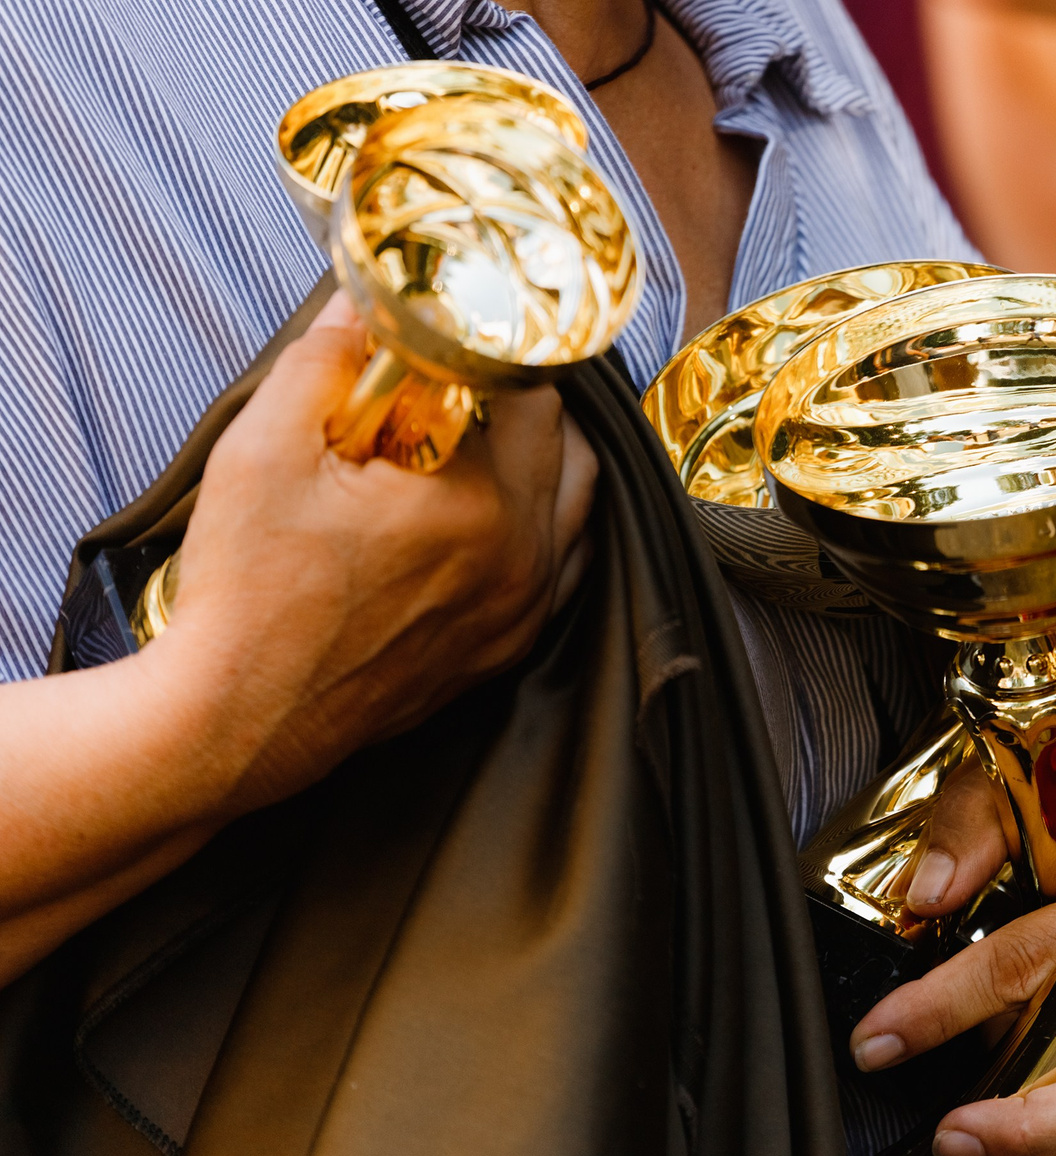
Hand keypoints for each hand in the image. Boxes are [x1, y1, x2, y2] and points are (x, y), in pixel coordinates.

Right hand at [152, 291, 596, 811]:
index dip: (497, 353)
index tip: (462, 339)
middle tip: (474, 379)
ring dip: (551, 461)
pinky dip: (551, 527)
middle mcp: (522, 560)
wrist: (238, 718)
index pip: (531, 394)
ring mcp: (522, 611)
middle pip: (570, 447)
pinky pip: (565, 569)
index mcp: (479, 505)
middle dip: (528, 401)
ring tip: (490, 433)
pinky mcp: (507, 648)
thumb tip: (360, 301)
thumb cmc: (249, 595)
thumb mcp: (265, 450)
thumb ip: (324, 360)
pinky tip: (505, 508)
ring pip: (581, 509)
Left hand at [851, 749, 1055, 1155]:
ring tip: (973, 1132)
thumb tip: (928, 894)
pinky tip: (1035, 1124)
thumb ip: (977, 823)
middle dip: (1026, 1129)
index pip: (1026, 966)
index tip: (876, 1042)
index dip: (941, 1011)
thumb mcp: (1051, 779)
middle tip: (949, 1135)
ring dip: (1048, 1141)